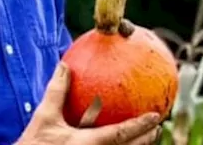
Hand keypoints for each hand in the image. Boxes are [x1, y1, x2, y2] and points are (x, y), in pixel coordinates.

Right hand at [15, 62, 163, 144]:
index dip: (140, 126)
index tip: (155, 116)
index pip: (120, 134)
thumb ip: (57, 92)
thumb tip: (65, 66)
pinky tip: (123, 143)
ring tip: (149, 137)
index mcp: (87, 144)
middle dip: (147, 139)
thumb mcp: (43, 117)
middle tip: (158, 126)